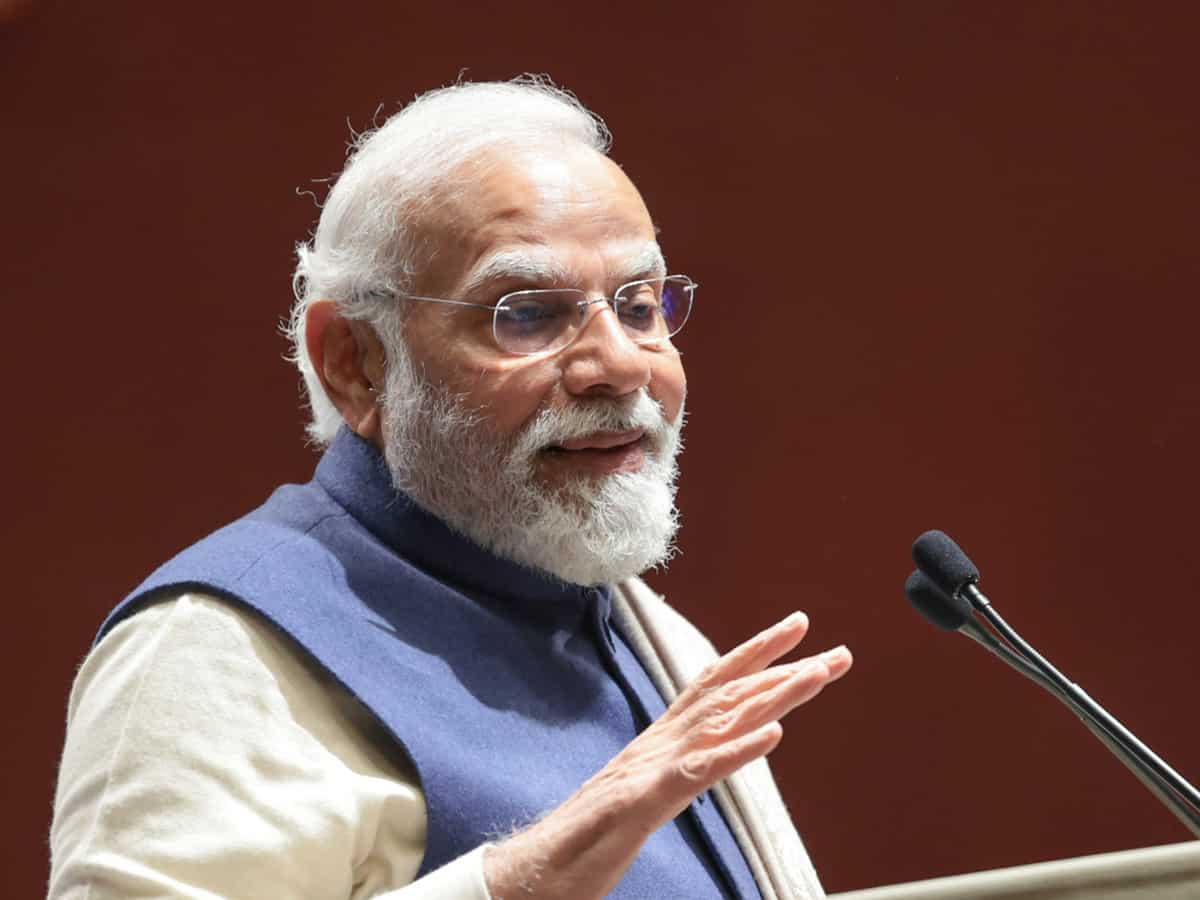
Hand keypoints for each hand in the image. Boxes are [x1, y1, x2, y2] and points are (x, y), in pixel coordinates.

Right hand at [484, 612, 851, 898]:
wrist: (535, 869)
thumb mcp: (640, 798)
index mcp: (660, 742)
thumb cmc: (585, 839)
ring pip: (719, 722)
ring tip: (817, 676)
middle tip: (836, 653)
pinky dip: (736, 752)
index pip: (714, 688)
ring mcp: (649, 769)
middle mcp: (658, 743)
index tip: (799, 635)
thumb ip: (672, 772)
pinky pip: (695, 773)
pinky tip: (772, 739)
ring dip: (773, 697)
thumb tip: (703, 756)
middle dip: (783, 668)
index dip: (756, 657)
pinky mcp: (641, 802)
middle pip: (727, 694)